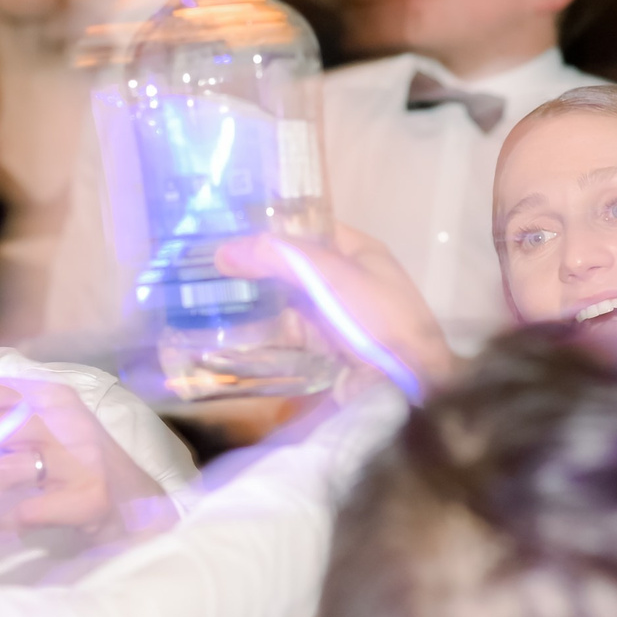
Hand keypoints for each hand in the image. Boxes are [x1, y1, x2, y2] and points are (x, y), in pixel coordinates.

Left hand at [0, 378, 178, 543]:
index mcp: (58, 400)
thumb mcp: (49, 432)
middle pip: (2, 430)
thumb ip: (5, 424)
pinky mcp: (87, 499)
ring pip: (9, 471)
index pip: (4, 391)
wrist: (139, 507)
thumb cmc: (83, 466)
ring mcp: (81, 461)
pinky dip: (4, 522)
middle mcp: (70, 423)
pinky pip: (29, 509)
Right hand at [214, 224, 454, 398]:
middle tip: (204, 268)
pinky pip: (287, 338)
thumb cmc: (379, 321)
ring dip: (252, 304)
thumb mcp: (333, 277)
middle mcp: (346, 281)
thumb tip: (224, 250)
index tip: (226, 231)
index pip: (306, 229)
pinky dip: (262, 337)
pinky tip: (227, 336)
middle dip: (253, 269)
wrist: (412, 388)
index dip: (269, 229)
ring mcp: (335, 318)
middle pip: (291, 268)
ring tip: (205, 300)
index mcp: (359, 252)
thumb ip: (281, 258)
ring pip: (285, 304)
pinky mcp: (325, 353)